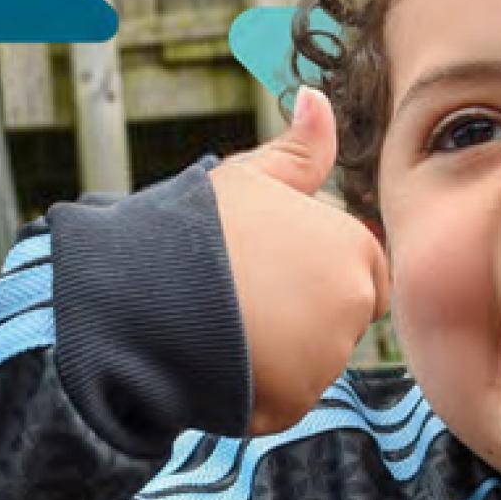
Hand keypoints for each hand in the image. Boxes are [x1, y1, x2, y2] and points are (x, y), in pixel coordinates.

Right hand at [208, 86, 391, 435]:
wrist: (136, 293)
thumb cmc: (192, 228)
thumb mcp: (248, 177)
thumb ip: (299, 150)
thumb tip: (319, 98)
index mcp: (354, 244)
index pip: (364, 272)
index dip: (314, 272)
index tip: (267, 268)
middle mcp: (354, 301)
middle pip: (339, 321)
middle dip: (301, 316)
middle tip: (240, 297)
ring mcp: (327, 356)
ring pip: (310, 363)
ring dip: (276, 353)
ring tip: (223, 325)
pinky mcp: (295, 401)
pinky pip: (283, 399)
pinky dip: (255, 389)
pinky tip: (219, 359)